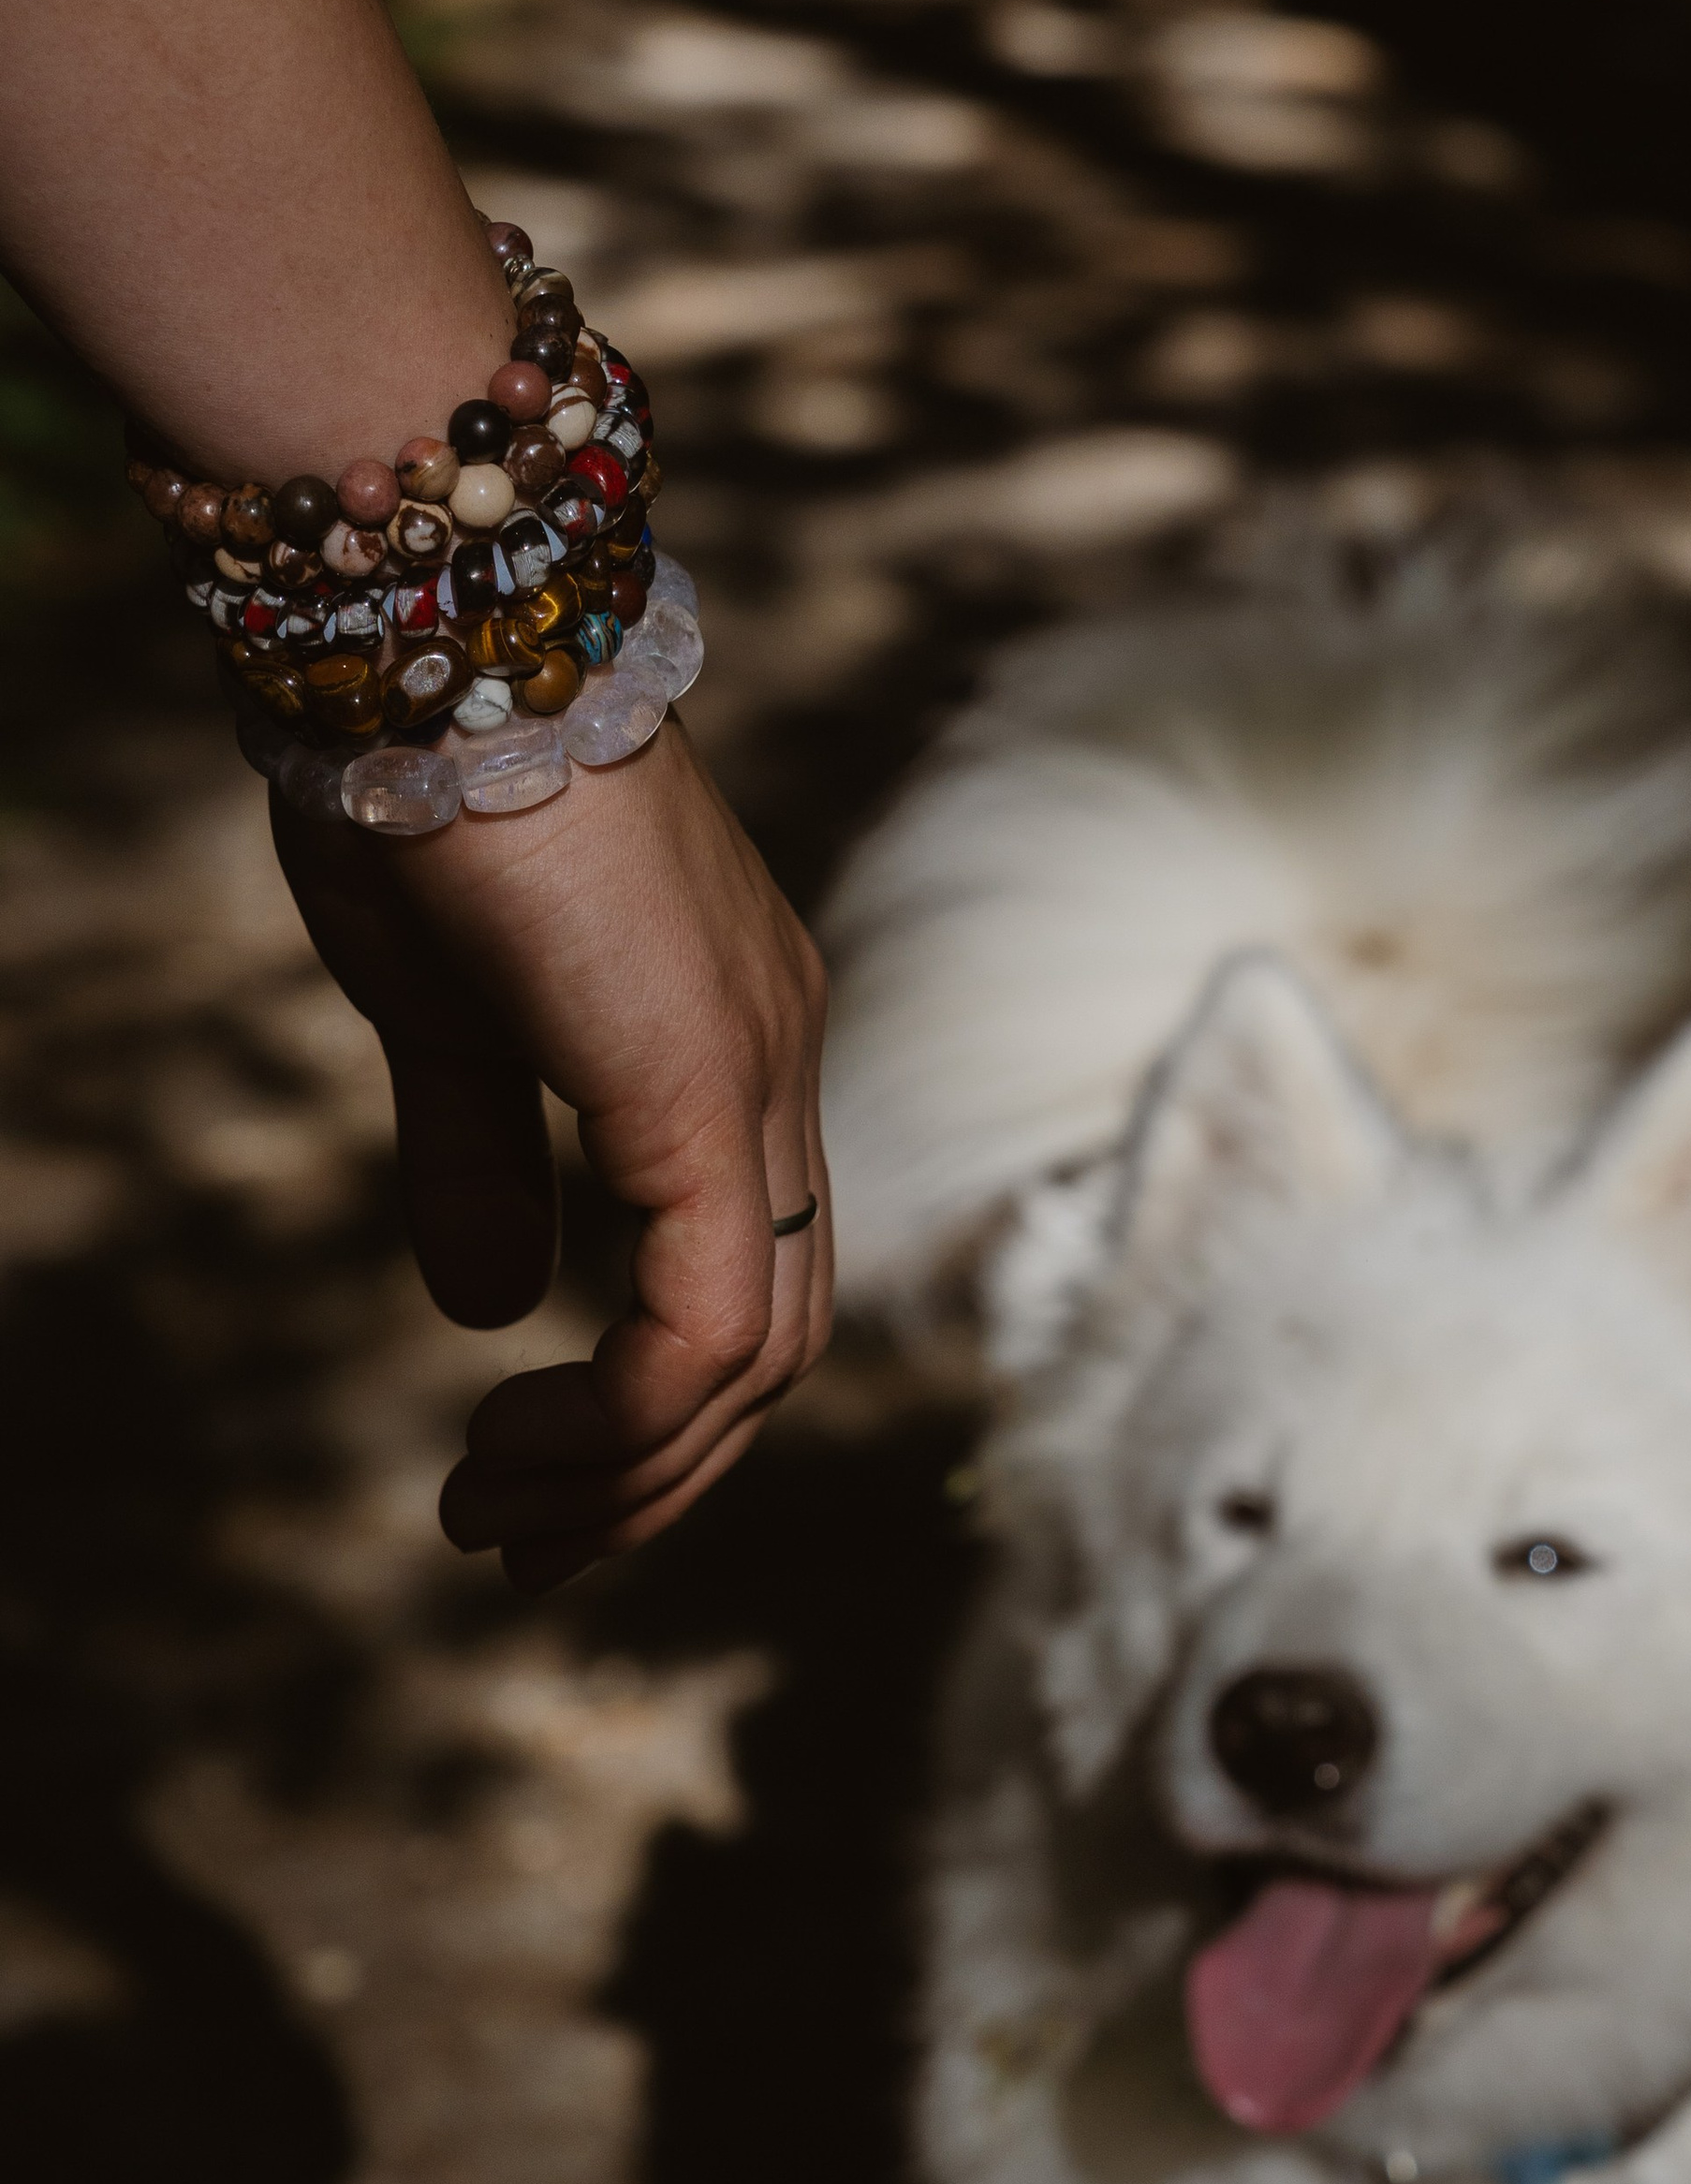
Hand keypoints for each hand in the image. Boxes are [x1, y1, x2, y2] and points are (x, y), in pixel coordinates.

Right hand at [272, 721, 830, 1591]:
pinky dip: (635, 1412)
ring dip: (629, 1469)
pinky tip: (526, 1439)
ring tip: (493, 1515)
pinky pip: (713, 1311)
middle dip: (656, 1474)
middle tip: (519, 1548)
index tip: (532, 1480)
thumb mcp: (439, 1016)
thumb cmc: (420, 792)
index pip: (753, 1271)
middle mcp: (778, 1058)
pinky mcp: (699, 1081)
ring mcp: (755, 1068)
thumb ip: (478, 1159)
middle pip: (777, 1336)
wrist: (429, 635)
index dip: (662, 1406)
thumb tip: (490, 1308)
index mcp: (730, 1038)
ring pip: (758, 1349)